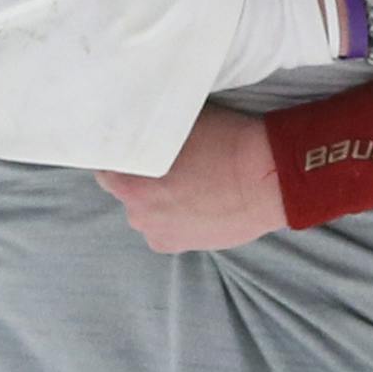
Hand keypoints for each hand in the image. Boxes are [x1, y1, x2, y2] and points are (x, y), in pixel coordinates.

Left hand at [95, 106, 286, 253]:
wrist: (267, 178)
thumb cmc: (225, 142)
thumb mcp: (177, 124)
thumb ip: (149, 134)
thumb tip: (137, 127)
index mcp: (130, 183)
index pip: (104, 169)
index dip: (120, 156)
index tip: (135, 148)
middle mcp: (139, 215)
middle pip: (128, 193)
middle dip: (141, 180)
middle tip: (169, 164)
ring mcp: (161, 235)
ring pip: (150, 212)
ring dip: (160, 201)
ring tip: (191, 184)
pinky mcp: (183, 247)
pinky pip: (169, 228)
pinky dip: (178, 217)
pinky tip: (199, 201)